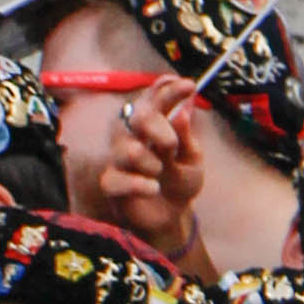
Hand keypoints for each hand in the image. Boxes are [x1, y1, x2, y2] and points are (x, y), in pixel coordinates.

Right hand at [94, 79, 209, 265]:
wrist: (171, 217)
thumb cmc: (179, 180)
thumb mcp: (192, 160)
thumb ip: (185, 139)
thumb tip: (182, 114)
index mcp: (153, 124)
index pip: (155, 97)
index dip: (168, 89)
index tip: (190, 86)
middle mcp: (132, 135)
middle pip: (137, 115)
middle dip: (158, 126)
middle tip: (171, 144)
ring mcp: (119, 158)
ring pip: (128, 149)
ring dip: (150, 160)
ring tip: (160, 171)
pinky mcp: (111, 184)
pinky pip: (117, 179)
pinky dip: (139, 184)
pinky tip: (153, 188)